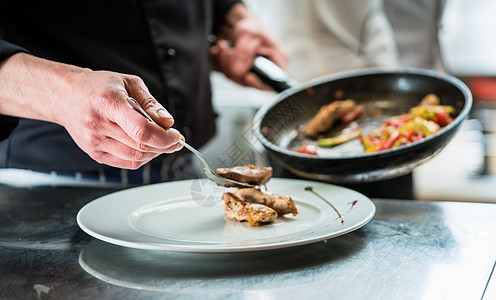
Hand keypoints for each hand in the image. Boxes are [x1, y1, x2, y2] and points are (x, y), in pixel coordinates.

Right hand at [0, 53, 183, 168]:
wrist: (66, 96)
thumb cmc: (99, 87)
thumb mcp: (129, 83)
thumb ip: (151, 104)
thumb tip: (168, 123)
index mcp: (108, 103)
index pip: (141, 130)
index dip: (164, 137)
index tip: (176, 136)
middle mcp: (98, 125)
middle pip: (141, 146)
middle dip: (165, 145)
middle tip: (175, 139)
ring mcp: (94, 142)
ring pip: (136, 158)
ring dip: (155, 153)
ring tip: (162, 142)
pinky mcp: (94, 154)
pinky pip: (127, 163)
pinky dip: (143, 158)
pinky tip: (147, 147)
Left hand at [210, 3, 287, 89]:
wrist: (241, 24)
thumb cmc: (252, 27)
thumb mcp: (249, 34)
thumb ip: (244, 52)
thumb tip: (238, 71)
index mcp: (277, 62)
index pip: (272, 82)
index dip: (256, 81)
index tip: (242, 72)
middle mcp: (267, 71)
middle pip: (248, 82)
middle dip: (233, 66)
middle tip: (226, 49)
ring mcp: (253, 74)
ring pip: (236, 78)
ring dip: (224, 63)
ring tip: (222, 46)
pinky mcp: (241, 73)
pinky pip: (228, 74)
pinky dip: (220, 63)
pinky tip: (218, 51)